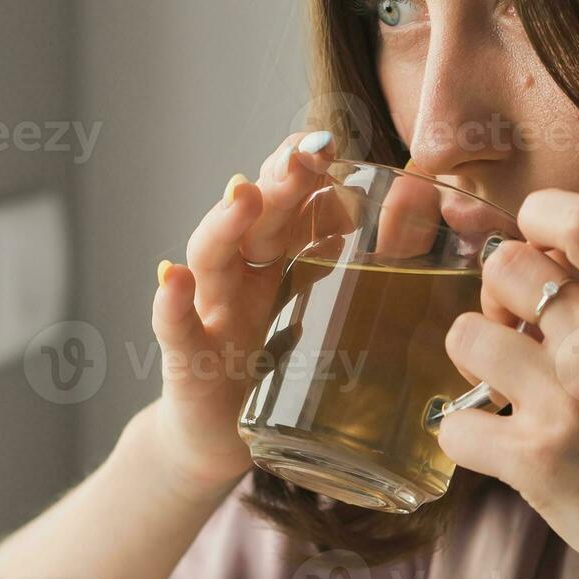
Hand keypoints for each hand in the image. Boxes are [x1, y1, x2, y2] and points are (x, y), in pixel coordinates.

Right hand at [148, 131, 336, 492]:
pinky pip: (177, 329)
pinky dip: (170, 303)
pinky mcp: (188, 361)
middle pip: (255, 219)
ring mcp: (209, 313)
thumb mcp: (320, 316)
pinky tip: (170, 277)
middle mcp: (240, 276)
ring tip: (241, 194)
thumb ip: (357, 266)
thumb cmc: (276, 371)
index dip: (301, 169)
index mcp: (276, 260)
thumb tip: (407, 206)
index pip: (287, 201)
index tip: (327, 141)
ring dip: (224, 223)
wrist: (217, 437)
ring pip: (211, 259)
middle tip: (304, 153)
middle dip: (278, 182)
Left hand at [436, 189, 578, 578]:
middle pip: (504, 266)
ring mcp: (569, 403)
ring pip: (466, 336)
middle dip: (496, 295)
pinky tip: (500, 445)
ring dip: (475, 362)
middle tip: (515, 334)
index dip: (539, 216)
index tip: (534, 243)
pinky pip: (455, 422)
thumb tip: (531, 255)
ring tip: (507, 390)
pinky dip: (466, 435)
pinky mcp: (535, 460)